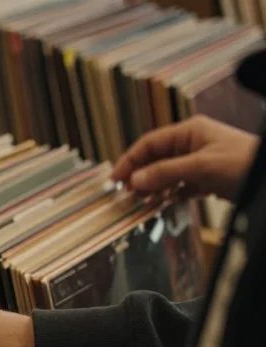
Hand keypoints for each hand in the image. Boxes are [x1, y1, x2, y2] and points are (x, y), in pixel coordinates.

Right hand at [112, 115, 258, 199]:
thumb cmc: (243, 163)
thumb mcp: (201, 167)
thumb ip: (166, 172)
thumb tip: (135, 179)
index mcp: (190, 132)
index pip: (150, 143)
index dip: (130, 160)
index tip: (115, 179)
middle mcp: (192, 144)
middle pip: (156, 159)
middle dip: (140, 175)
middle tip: (127, 194)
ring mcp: (200, 161)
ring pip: (167, 174)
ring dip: (155, 187)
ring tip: (142, 201)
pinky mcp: (208, 178)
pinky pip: (182, 186)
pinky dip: (171, 194)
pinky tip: (165, 203)